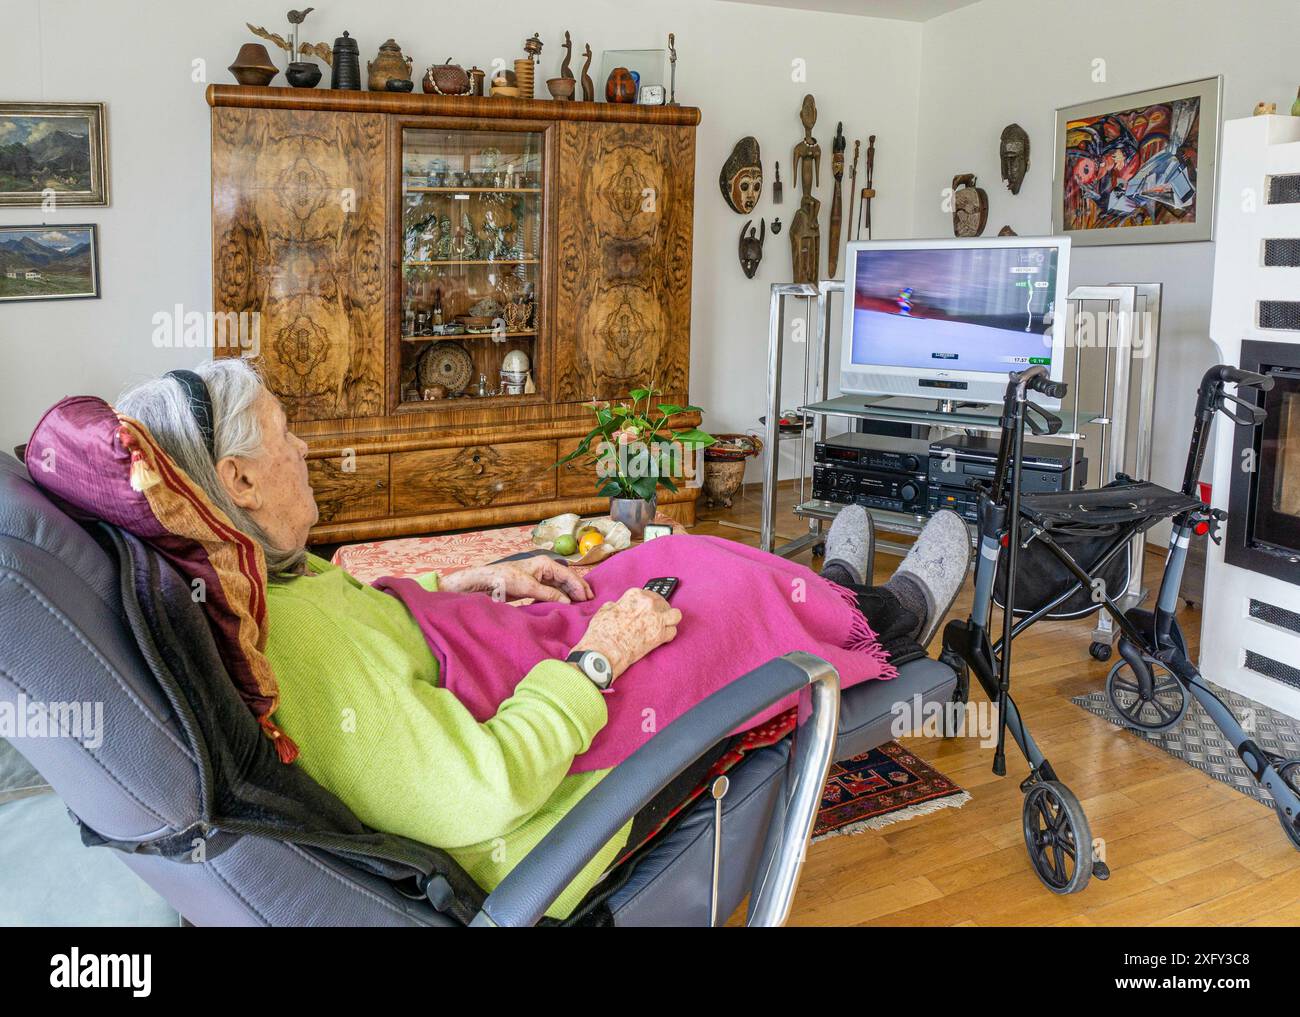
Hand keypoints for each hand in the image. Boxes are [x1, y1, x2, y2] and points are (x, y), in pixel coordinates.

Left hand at [438, 557, 591, 602]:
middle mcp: (545, 568)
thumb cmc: (505, 578)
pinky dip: (561, 597)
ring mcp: (540, 577)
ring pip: (561, 586)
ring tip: (582, 604)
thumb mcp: (528, 587)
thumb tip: (567, 602)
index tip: (587, 598)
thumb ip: (549, 594)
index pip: (567, 574)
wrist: (487, 582)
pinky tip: (567, 604)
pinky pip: (553, 591)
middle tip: (590, 601)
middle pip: (566, 579)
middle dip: (578, 589)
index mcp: (545, 563)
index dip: (578, 586)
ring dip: (571, 594)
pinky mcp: (535, 586)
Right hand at [571, 588, 680, 681]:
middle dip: (659, 611)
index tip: (644, 609)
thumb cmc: (602, 631)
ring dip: (670, 619)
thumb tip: (617, 606)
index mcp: (635, 595)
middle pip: (663, 603)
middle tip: (653, 619)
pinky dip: (668, 635)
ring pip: (675, 615)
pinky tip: (661, 638)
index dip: (647, 603)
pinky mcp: (660, 635)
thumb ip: (616, 605)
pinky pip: (673, 632)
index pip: (648, 594)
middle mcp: (649, 603)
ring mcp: (657, 619)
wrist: (606, 650)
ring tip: (664, 625)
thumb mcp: (605, 610)